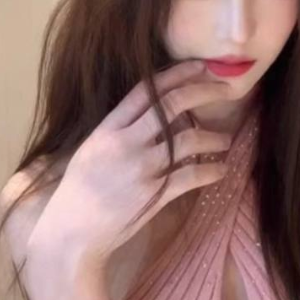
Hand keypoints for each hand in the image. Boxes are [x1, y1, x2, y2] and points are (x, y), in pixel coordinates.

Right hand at [26, 59, 230, 267]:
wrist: (72, 233)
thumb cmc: (79, 192)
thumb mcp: (91, 151)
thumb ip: (119, 131)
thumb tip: (153, 116)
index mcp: (107, 129)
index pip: (146, 91)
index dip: (176, 74)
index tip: (200, 66)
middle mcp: (126, 142)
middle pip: (172, 105)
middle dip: (204, 91)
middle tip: (227, 89)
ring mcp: (142, 168)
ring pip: (189, 140)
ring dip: (213, 138)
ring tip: (224, 141)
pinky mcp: (155, 194)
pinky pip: (192, 176)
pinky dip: (211, 171)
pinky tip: (221, 170)